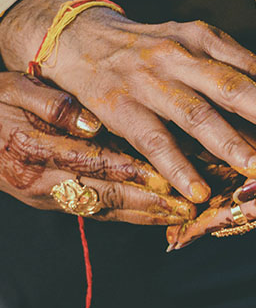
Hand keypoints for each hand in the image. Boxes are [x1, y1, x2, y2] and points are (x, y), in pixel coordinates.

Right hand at [0, 0, 255, 202]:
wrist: (79, 37)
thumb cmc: (150, 47)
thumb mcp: (191, 43)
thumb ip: (227, 68)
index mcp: (204, 37)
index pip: (253, 65)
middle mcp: (180, 54)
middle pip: (230, 84)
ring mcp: (149, 81)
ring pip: (196, 113)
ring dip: (229, 141)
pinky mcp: (119, 107)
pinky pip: (153, 141)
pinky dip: (177, 167)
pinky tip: (197, 191)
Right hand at [0, 72, 193, 223]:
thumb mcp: (13, 90)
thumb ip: (51, 104)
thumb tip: (90, 121)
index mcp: (32, 149)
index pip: (90, 160)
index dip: (129, 170)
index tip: (164, 176)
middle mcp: (41, 181)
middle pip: (103, 194)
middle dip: (147, 203)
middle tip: (186, 206)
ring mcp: (47, 198)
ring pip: (102, 210)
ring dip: (143, 216)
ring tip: (179, 217)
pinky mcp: (52, 204)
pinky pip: (94, 213)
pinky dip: (127, 216)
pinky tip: (154, 216)